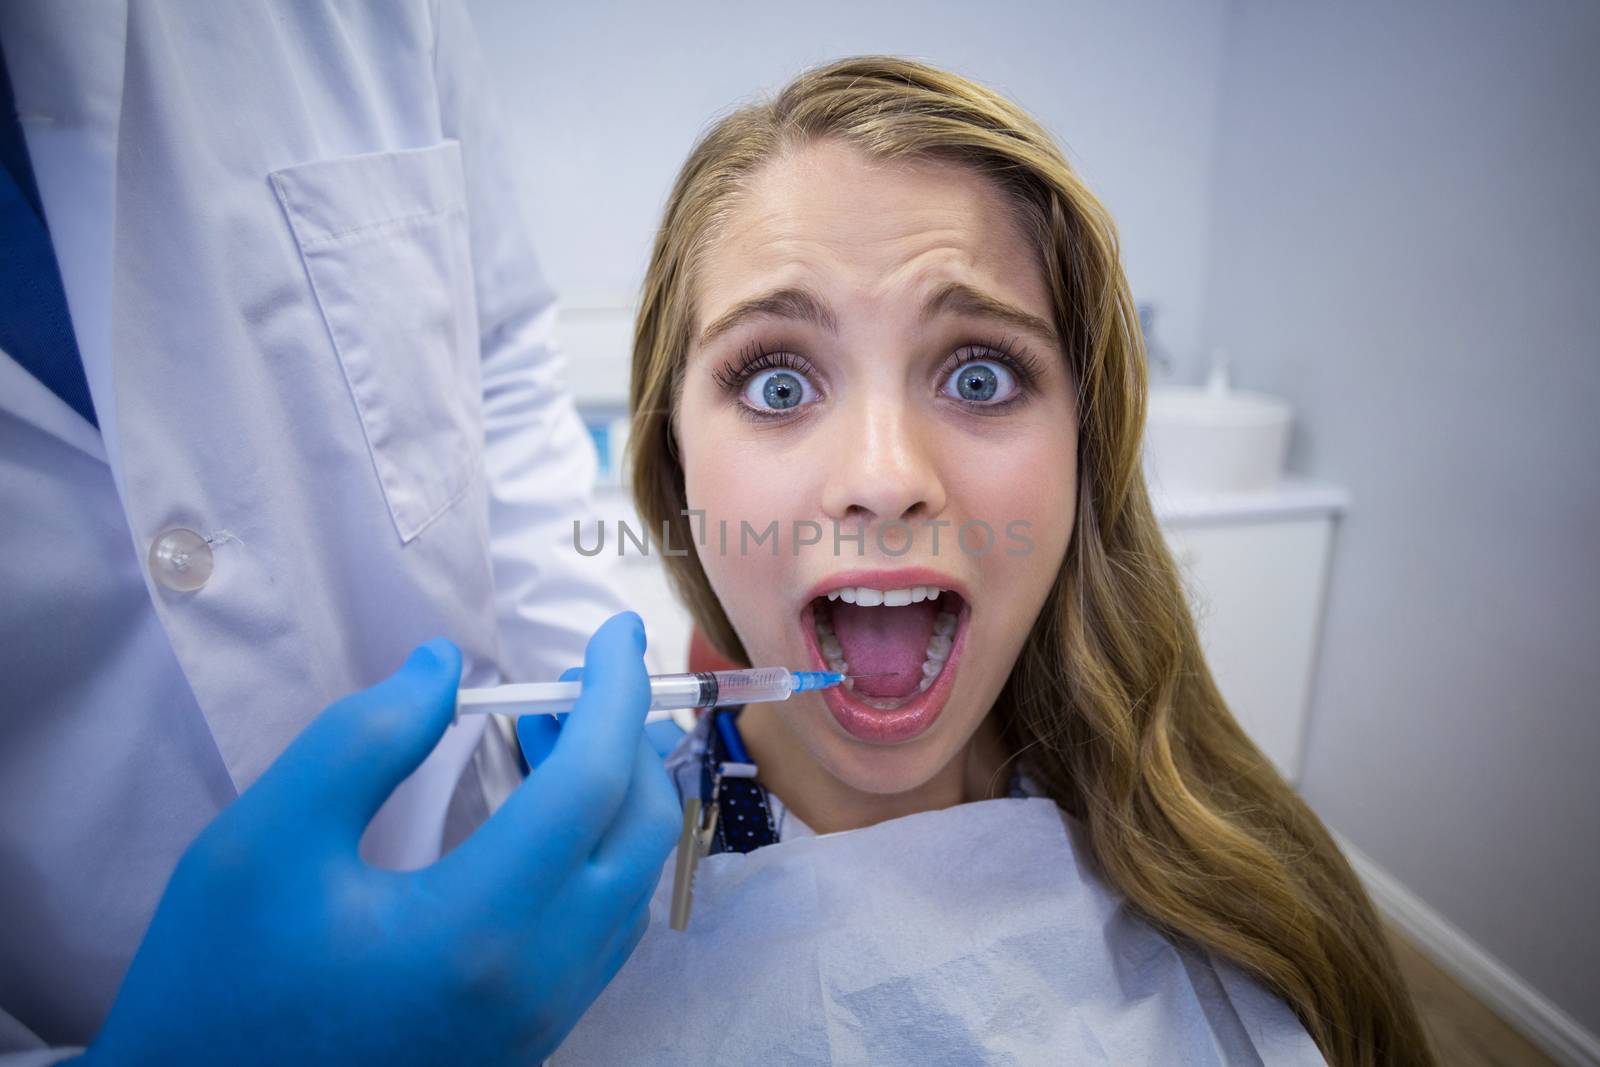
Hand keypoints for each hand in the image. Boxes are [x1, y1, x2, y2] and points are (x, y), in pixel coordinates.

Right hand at [86, 612, 679, 1065]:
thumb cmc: (217, 986)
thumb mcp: (261, 843)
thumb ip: (362, 739)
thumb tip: (446, 669)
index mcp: (479, 930)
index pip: (592, 785)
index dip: (614, 692)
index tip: (619, 628)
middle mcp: (538, 982)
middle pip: (640, 833)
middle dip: (628, 738)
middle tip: (578, 679)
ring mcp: (544, 1018)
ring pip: (633, 884)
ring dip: (614, 796)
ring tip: (549, 731)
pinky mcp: (532, 1036)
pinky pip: (605, 928)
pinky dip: (597, 852)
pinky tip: (540, 816)